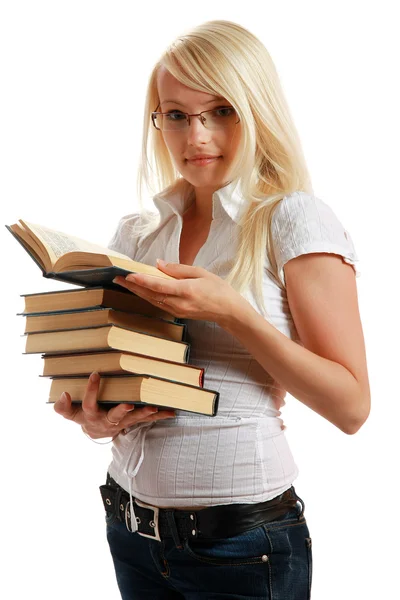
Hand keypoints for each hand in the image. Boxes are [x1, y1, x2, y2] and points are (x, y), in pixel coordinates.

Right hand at [53, 372, 175, 438]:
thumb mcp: (71, 414)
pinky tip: (171, 412)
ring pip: (134, 419)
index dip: (91, 391)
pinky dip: (159, 416)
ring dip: (145, 414)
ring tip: (155, 408)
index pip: (89, 404)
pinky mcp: (132, 421)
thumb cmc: (84, 417)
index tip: (95, 374)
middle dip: (123, 410)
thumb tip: (64, 394)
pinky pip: (147, 420)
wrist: (97, 434)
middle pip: (115, 416)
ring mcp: (122, 422)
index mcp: (92, 417)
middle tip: (130, 404)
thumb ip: (63, 407)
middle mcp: (108, 421)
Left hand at [112, 259, 246, 323]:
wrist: (229, 311)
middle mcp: (179, 303)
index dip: (142, 281)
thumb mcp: (200, 273)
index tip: (129, 275)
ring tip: (124, 283)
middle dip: (133, 287)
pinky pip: (159, 304)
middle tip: (117, 278)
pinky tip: (140, 291)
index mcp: (186, 291)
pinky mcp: (178, 314)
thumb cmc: (218, 289)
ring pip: (152, 300)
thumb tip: (158, 264)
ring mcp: (177, 311)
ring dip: (137, 292)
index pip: (159, 285)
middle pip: (151, 294)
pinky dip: (148, 296)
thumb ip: (178, 269)